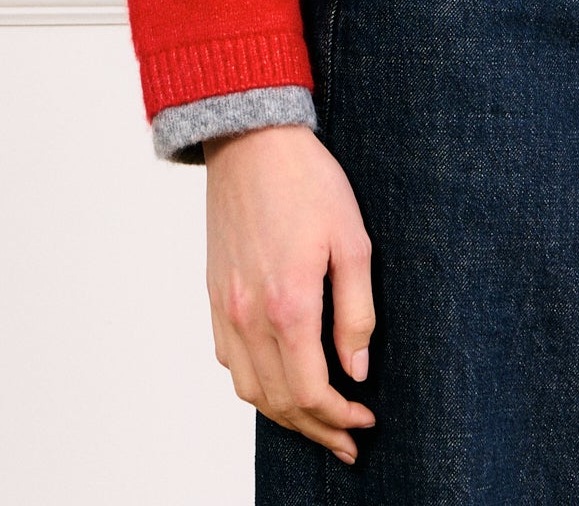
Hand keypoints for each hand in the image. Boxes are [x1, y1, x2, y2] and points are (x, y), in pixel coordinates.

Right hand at [203, 124, 377, 463]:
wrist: (252, 140)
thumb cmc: (308, 182)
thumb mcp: (353, 240)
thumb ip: (357, 312)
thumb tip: (356, 370)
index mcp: (289, 305)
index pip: (311, 393)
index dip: (339, 418)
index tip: (365, 420)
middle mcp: (249, 316)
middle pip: (279, 402)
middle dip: (316, 429)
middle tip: (347, 438)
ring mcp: (225, 308)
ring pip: (249, 390)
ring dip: (284, 415)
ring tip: (317, 419)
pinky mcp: (213, 295)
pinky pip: (230, 361)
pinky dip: (256, 384)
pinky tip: (281, 379)